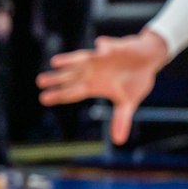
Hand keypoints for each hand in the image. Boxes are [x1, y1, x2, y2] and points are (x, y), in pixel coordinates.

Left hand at [36, 30, 167, 144]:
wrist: (148, 57)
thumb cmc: (135, 79)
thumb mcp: (129, 101)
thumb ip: (121, 119)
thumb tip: (118, 141)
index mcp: (94, 85)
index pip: (73, 92)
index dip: (59, 95)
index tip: (43, 99)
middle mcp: (93, 71)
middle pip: (71, 76)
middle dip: (56, 79)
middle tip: (40, 82)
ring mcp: (101, 59)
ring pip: (81, 59)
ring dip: (69, 60)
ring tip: (55, 63)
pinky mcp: (114, 47)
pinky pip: (108, 47)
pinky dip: (104, 47)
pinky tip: (100, 47)